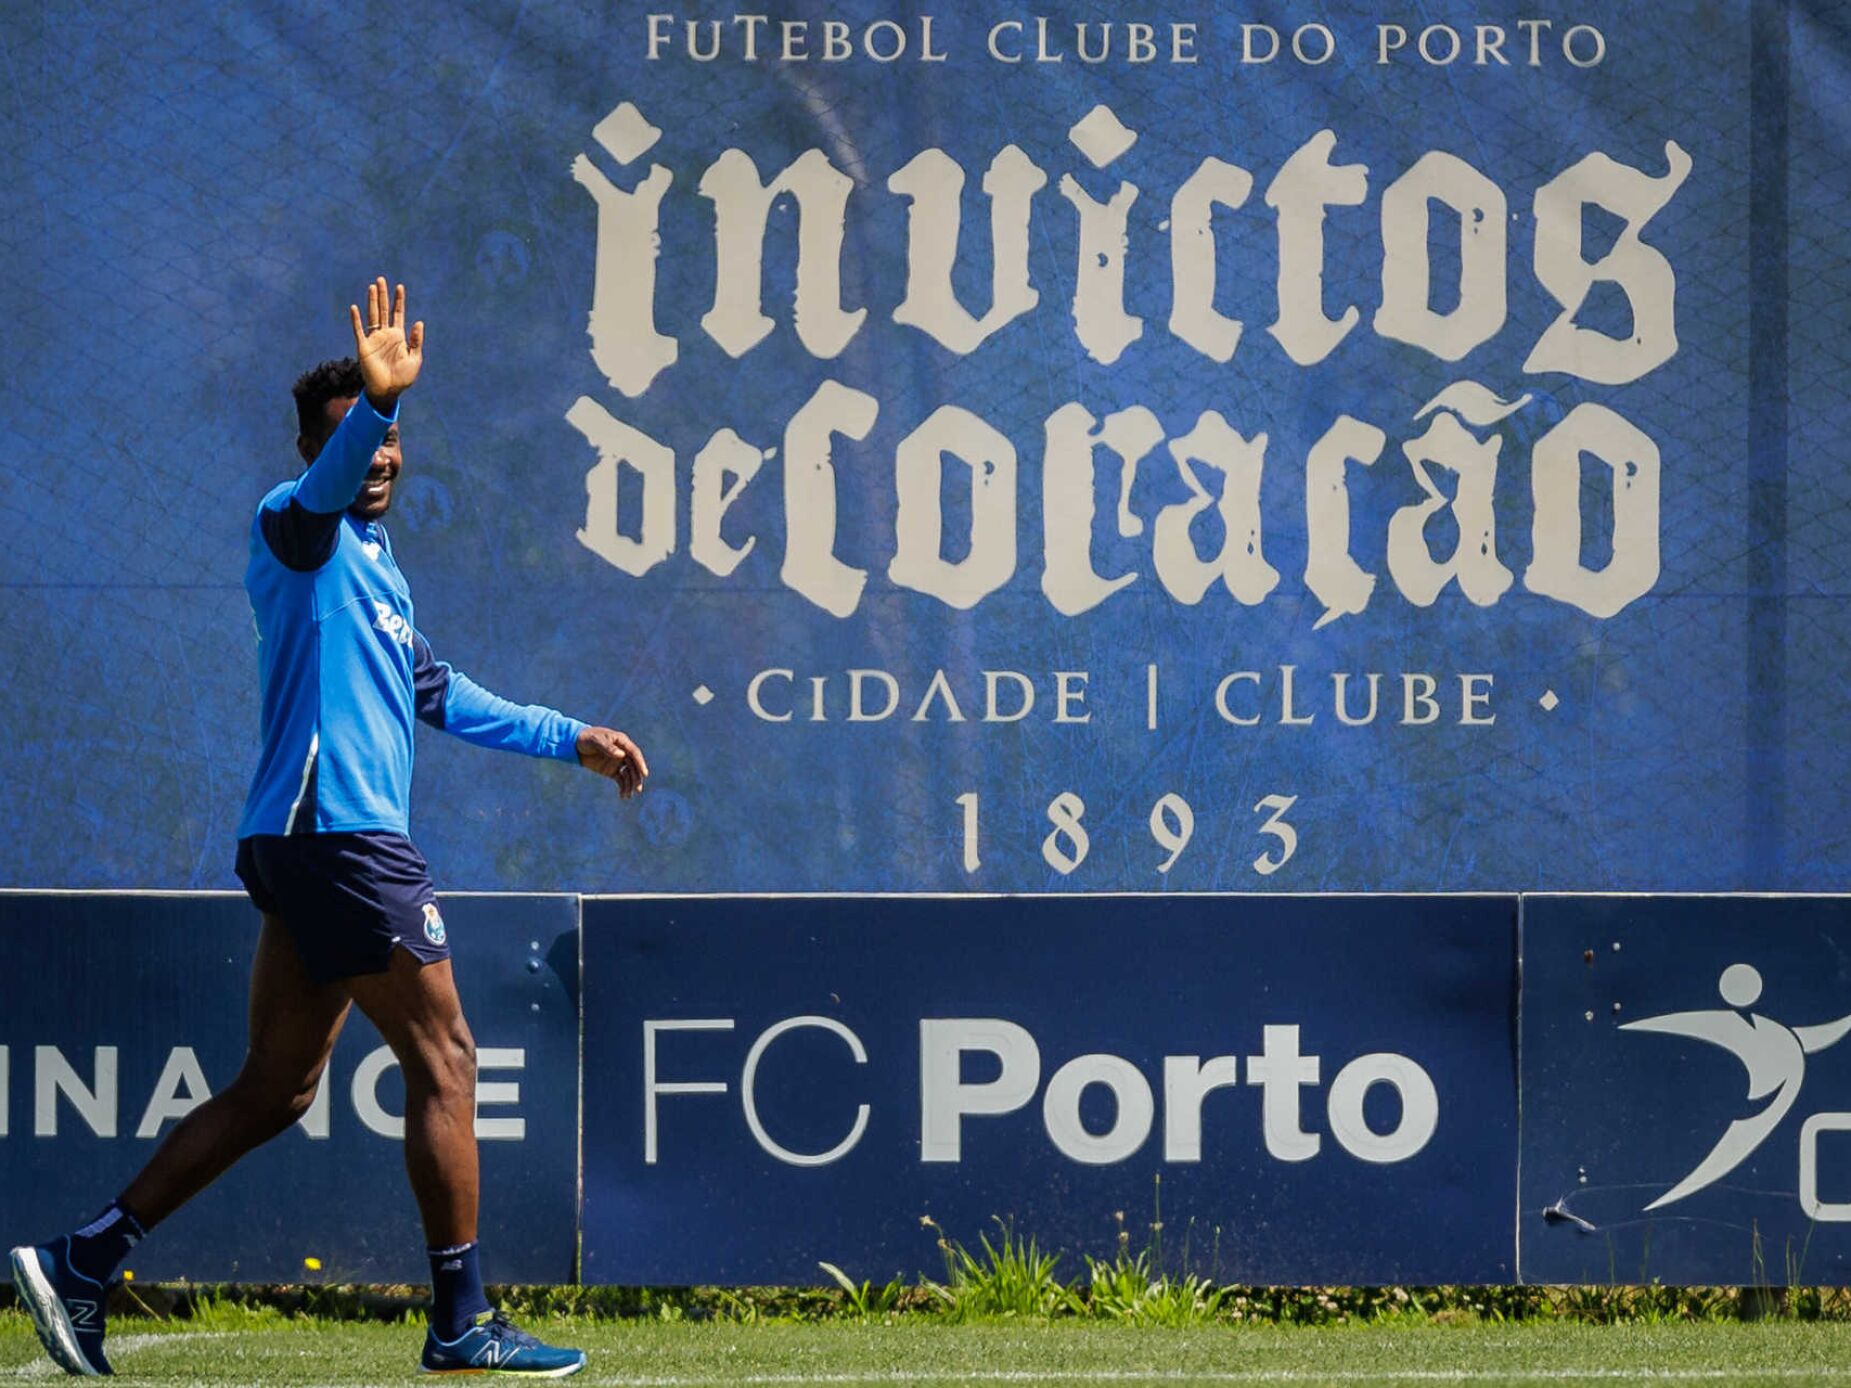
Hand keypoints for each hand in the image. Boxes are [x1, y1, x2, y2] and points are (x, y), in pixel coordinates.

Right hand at [347, 276, 424, 409]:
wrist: (388, 390)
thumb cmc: (403, 377)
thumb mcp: (415, 358)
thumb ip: (416, 341)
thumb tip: (419, 322)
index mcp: (399, 336)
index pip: (398, 313)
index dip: (399, 300)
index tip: (399, 286)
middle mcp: (385, 335)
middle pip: (383, 310)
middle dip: (383, 295)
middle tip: (381, 279)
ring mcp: (374, 339)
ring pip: (372, 316)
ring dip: (372, 301)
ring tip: (372, 287)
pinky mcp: (364, 347)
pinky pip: (359, 331)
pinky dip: (356, 320)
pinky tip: (355, 308)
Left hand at [577, 726, 648, 799]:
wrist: (575, 744)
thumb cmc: (586, 738)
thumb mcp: (595, 740)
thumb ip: (607, 747)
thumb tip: (621, 755)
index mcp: (622, 742)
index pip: (634, 753)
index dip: (640, 763)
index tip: (644, 774)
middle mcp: (623, 752)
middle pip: (633, 766)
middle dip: (636, 778)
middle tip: (638, 789)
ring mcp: (618, 762)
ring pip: (628, 775)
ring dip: (630, 785)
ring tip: (628, 796)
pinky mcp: (612, 771)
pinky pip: (621, 780)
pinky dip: (623, 787)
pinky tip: (623, 796)